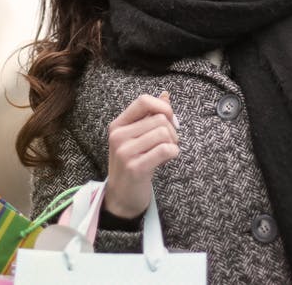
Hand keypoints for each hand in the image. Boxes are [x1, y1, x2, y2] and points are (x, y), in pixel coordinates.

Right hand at [103, 91, 179, 218]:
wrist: (122, 197)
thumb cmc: (134, 164)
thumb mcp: (137, 137)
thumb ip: (150, 116)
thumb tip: (165, 94)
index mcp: (118, 125)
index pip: (143, 100)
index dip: (163, 107)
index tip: (170, 120)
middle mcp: (118, 136)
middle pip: (160, 118)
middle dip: (172, 131)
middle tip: (167, 145)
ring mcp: (125, 152)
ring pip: (164, 133)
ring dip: (173, 144)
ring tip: (164, 154)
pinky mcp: (135, 167)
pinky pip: (166, 150)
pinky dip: (173, 154)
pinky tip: (166, 161)